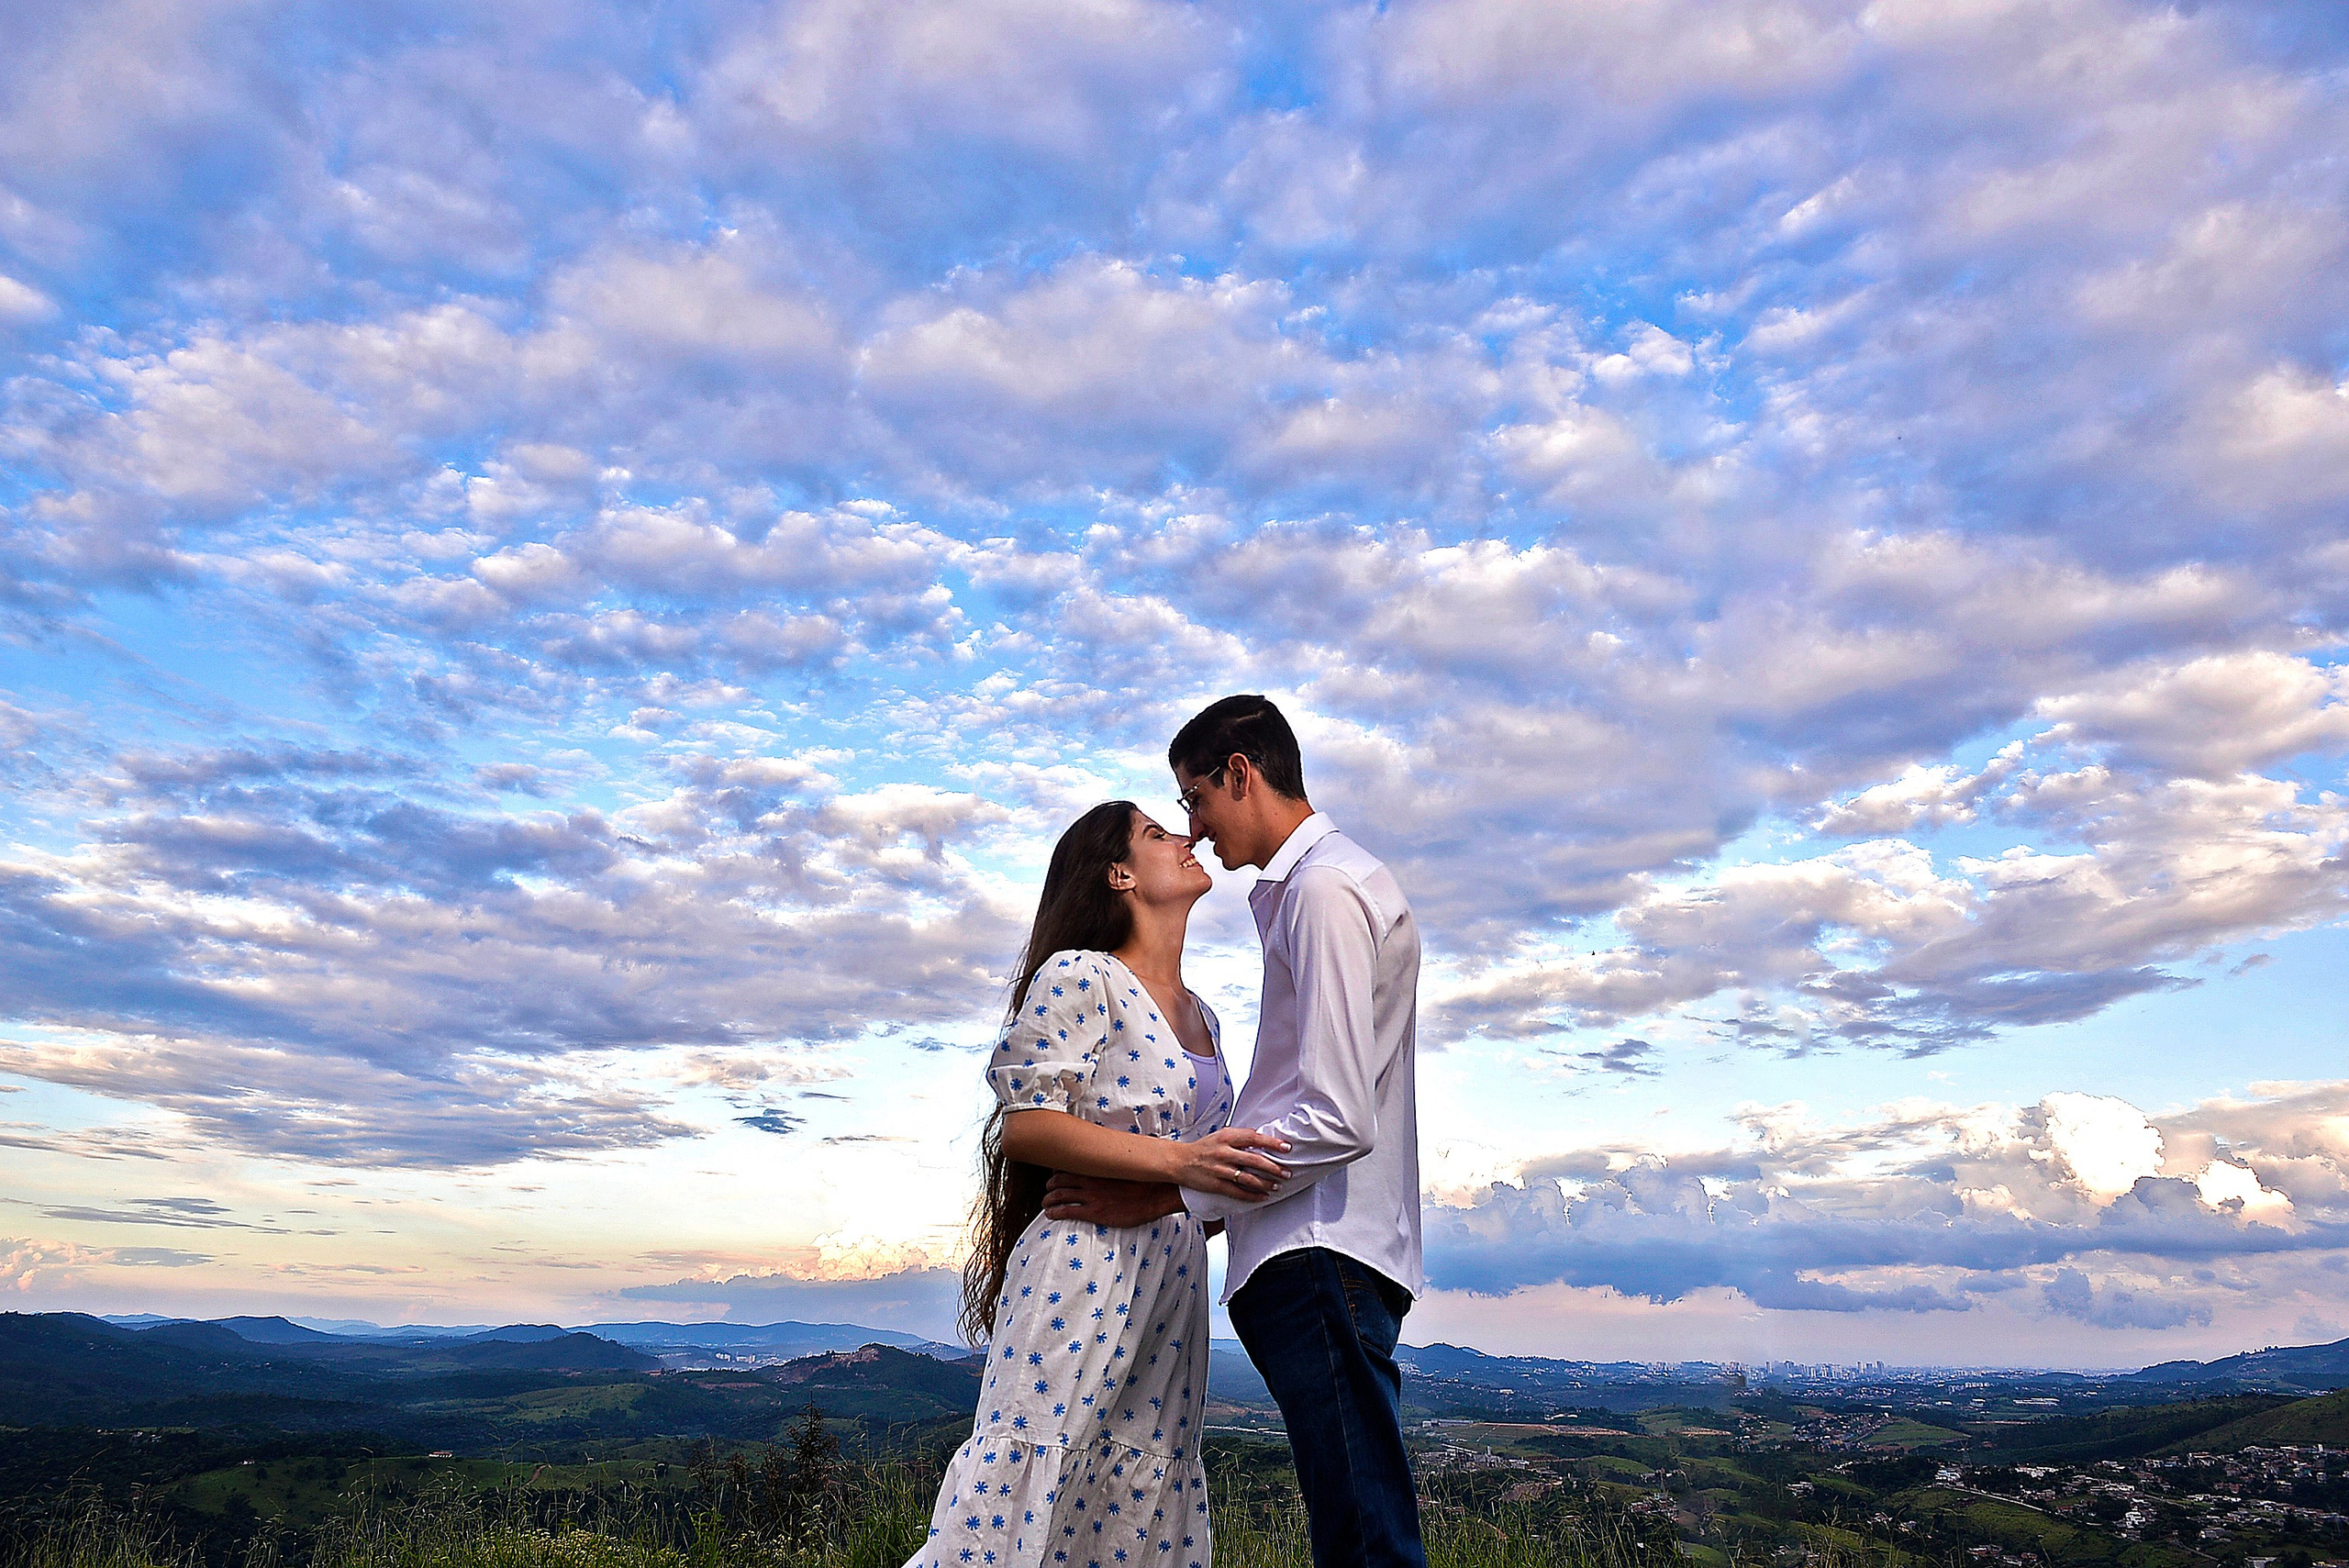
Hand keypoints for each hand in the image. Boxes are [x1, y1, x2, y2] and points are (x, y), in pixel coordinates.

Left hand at [1041, 1173, 1186, 1226]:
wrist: (1156, 1194)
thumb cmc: (1145, 1180)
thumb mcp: (1126, 1165)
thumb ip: (1112, 1163)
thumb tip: (1111, 1159)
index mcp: (1098, 1166)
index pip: (1069, 1164)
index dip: (1059, 1169)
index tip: (1056, 1173)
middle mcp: (1090, 1179)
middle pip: (1060, 1179)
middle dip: (1050, 1185)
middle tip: (1048, 1189)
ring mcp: (1091, 1195)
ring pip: (1059, 1195)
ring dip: (1048, 1199)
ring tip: (1045, 1203)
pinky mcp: (1094, 1212)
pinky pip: (1067, 1211)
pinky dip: (1055, 1212)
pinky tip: (1051, 1214)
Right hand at [1164, 1126, 1292, 1201]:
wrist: (1179, 1161)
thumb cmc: (1203, 1148)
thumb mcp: (1220, 1135)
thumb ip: (1239, 1137)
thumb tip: (1262, 1137)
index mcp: (1226, 1137)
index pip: (1253, 1137)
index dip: (1272, 1142)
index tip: (1287, 1148)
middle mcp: (1224, 1152)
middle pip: (1254, 1160)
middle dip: (1274, 1168)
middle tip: (1287, 1172)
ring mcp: (1219, 1169)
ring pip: (1248, 1178)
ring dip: (1266, 1183)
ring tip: (1278, 1186)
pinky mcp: (1215, 1184)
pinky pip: (1237, 1192)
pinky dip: (1252, 1196)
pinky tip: (1263, 1197)